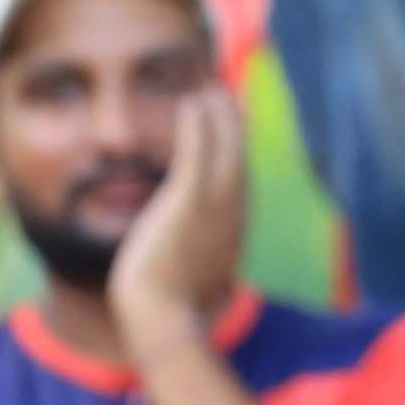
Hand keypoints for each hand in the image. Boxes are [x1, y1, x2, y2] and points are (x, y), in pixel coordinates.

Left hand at [106, 82, 252, 358]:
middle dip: (236, 124)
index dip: (239, 152)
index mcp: (236, 232)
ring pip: (226, 149)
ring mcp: (213, 207)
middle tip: (227, 94)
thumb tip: (227, 281)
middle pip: (241, 157)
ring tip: (211, 89)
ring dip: (220, 116)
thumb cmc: (175, 306)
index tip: (235, 130)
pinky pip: (197, 153)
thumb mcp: (204, 282)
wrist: (162, 316)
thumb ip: (213, 267)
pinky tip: (192, 102)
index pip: (242, 182)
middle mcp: (233, 215)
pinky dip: (198, 125)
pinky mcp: (187, 202)